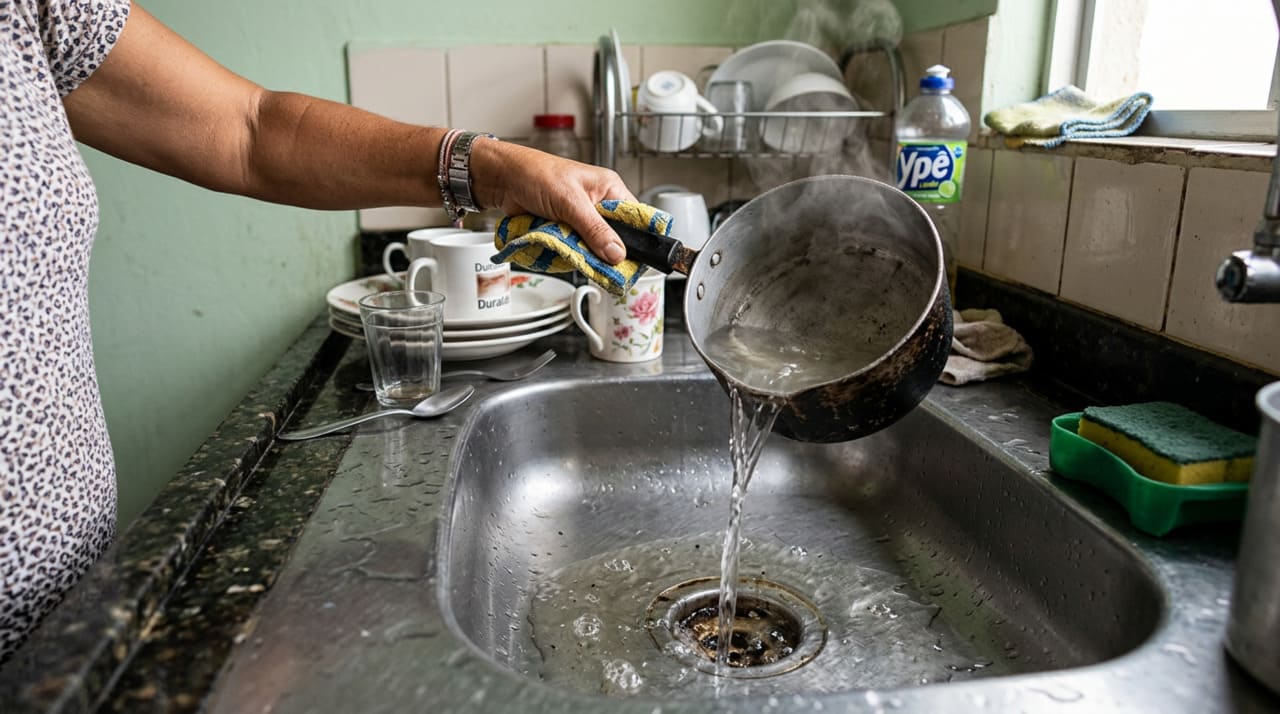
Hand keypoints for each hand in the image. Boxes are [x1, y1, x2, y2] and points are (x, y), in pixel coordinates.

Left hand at [470, 140, 634, 263]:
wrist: (501, 179)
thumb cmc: (535, 174)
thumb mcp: (570, 202)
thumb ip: (595, 229)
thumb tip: (617, 254)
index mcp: (609, 189)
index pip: (635, 219)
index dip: (636, 240)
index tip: (632, 261)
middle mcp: (598, 205)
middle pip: (614, 239)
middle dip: (604, 251)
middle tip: (599, 262)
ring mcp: (581, 220)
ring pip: (593, 248)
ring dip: (582, 253)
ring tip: (571, 249)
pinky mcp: (565, 231)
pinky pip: (574, 250)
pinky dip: (568, 253)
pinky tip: (560, 251)